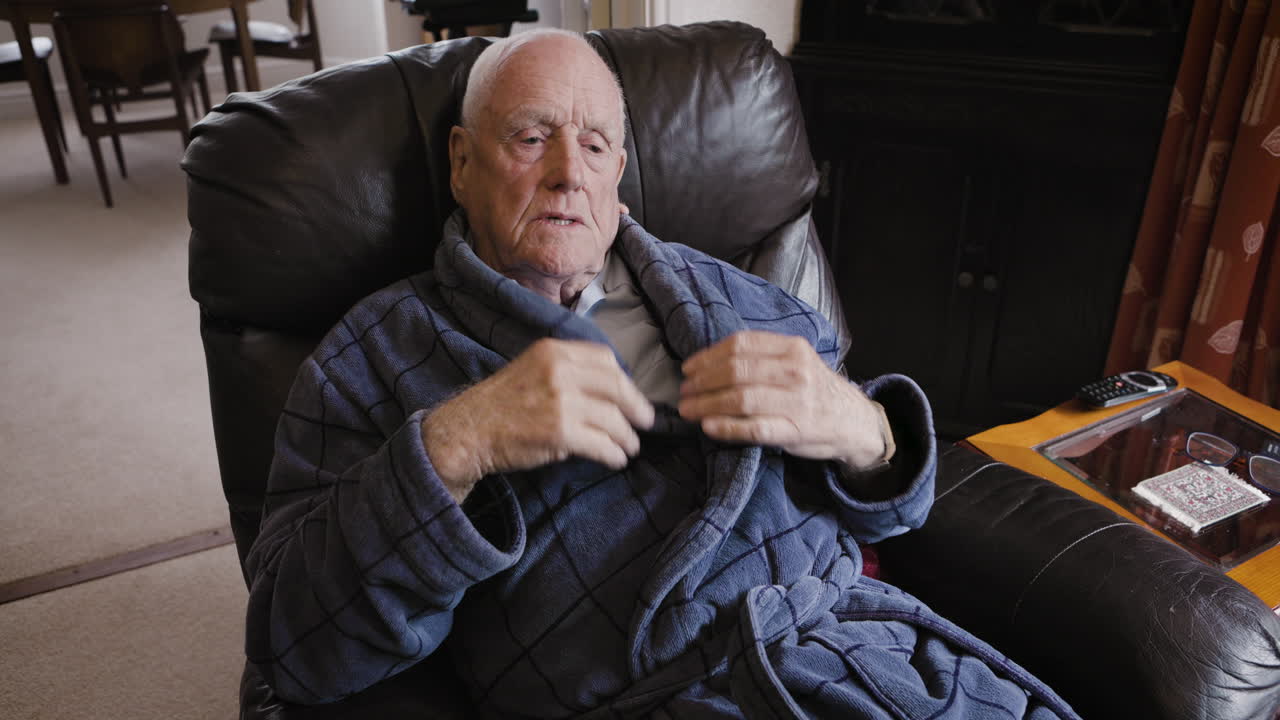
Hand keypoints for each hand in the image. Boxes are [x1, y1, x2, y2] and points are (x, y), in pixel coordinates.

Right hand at [422, 338, 654, 500]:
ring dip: (627, 436)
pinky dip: (614, 454)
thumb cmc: (502, 405)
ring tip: (629, 447)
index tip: (632, 396)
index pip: (605, 360)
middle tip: (645, 422)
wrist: (469, 431)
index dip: (625, 381)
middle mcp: (559, 371)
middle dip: (637, 407)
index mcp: (554, 351)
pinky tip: (615, 459)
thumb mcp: (534, 370)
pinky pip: (601, 443)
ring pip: (613, 418)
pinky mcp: (560, 431)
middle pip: (616, 386)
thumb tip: (612, 393)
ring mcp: (561, 400)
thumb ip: (569, 373)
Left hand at [678, 331, 886, 469]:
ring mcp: (796, 402)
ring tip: (689, 410)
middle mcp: (796, 371)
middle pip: (737, 371)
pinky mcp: (795, 431)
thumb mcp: (797, 362)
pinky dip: (727, 427)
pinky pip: (754, 429)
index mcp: (793, 348)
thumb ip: (763, 356)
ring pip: (741, 398)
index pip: (741, 345)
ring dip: (707, 404)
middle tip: (684, 392)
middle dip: (703, 382)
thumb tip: (711, 360)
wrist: (854, 422)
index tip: (689, 368)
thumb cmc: (815, 390)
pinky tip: (709, 427)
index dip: (708, 356)